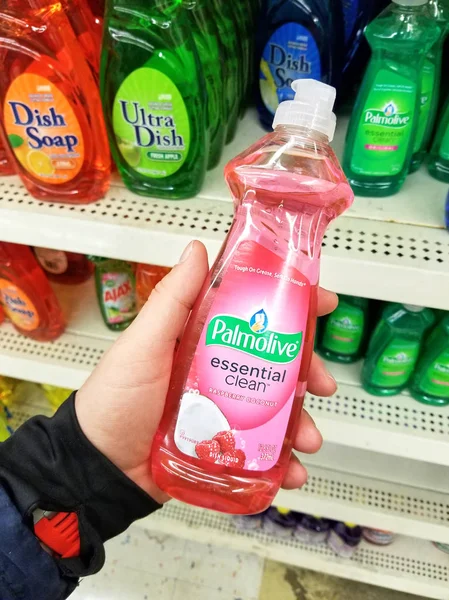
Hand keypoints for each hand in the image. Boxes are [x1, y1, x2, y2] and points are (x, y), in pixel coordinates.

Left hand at [76, 241, 337, 503]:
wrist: (100, 468)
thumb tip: (197, 249)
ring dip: (300, 422)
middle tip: (324, 383)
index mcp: (203, 339)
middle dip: (307, 371)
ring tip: (309, 439)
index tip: (321, 300)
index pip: (253, 314)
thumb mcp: (143, 343)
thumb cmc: (116, 399)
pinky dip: (281, 461)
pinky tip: (291, 470)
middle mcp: (217, 371)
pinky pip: (261, 451)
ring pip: (275, 409)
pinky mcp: (223, 446)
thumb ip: (172, 300)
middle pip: (275, 363)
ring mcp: (222, 410)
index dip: (291, 304)